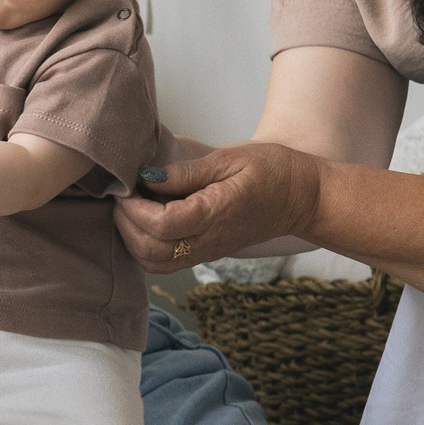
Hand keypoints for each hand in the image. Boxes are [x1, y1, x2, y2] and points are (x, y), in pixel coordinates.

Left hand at [113, 142, 324, 271]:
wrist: (301, 198)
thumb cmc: (270, 171)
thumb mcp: (229, 160)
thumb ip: (186, 172)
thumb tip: (147, 177)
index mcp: (216, 214)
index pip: (163, 225)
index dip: (135, 209)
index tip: (127, 186)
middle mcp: (209, 241)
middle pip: (152, 252)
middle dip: (126, 225)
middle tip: (122, 196)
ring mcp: (206, 252)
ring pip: (155, 264)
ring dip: (132, 240)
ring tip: (132, 209)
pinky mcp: (204, 254)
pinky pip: (165, 263)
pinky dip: (144, 247)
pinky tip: (145, 220)